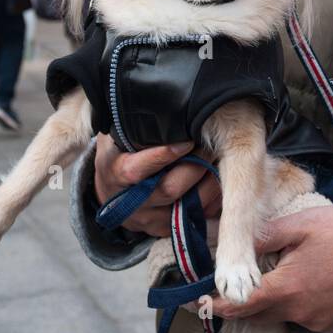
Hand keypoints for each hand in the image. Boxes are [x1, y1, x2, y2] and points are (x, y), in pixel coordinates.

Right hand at [92, 134, 220, 236]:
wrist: (110, 191)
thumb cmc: (118, 153)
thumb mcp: (115, 136)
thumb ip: (130, 123)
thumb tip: (156, 102)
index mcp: (114, 175)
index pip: (136, 171)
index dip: (162, 157)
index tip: (187, 140)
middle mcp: (130, 203)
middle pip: (169, 189)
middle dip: (196, 166)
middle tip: (212, 146)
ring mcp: (148, 220)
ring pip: (187, 207)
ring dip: (209, 184)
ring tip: (221, 162)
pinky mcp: (163, 230)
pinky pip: (194, 219)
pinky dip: (212, 202)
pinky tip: (221, 183)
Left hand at [206, 205, 332, 332]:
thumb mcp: (302, 224)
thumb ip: (266, 237)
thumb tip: (238, 246)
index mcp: (288, 288)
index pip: (241, 305)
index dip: (219, 304)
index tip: (203, 299)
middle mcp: (300, 312)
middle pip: (259, 314)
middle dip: (244, 302)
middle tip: (236, 283)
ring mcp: (318, 320)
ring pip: (282, 313)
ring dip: (273, 299)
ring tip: (280, 271)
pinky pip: (303, 315)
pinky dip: (297, 301)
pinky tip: (308, 277)